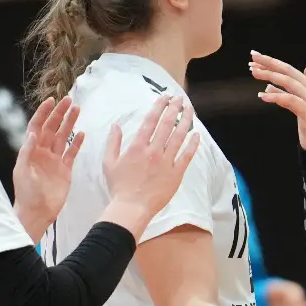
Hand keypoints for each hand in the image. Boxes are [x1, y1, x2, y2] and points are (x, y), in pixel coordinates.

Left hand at [12, 96, 83, 233]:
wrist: (37, 213)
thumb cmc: (26, 194)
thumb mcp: (23, 172)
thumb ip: (27, 152)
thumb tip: (33, 134)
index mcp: (31, 151)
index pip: (37, 126)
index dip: (43, 113)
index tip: (52, 101)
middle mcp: (43, 152)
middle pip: (52, 128)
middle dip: (59, 114)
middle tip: (69, 101)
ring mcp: (55, 161)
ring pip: (63, 137)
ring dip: (69, 124)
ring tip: (77, 110)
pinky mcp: (65, 170)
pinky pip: (72, 153)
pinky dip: (77, 143)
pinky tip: (82, 133)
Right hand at [101, 95, 200, 231]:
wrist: (131, 208)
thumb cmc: (119, 187)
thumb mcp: (109, 162)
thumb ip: (113, 142)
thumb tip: (116, 125)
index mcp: (138, 146)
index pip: (151, 120)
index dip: (159, 106)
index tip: (165, 97)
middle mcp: (154, 150)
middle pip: (167, 124)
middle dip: (175, 108)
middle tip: (180, 98)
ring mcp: (167, 162)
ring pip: (179, 137)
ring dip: (186, 121)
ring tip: (190, 110)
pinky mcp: (176, 174)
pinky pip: (187, 156)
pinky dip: (193, 144)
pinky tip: (196, 134)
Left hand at [250, 53, 305, 149]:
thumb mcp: (296, 106)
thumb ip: (285, 94)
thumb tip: (267, 88)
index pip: (286, 69)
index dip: (270, 62)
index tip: (254, 57)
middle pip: (287, 70)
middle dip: (269, 62)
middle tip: (252, 56)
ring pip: (289, 81)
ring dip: (270, 75)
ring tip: (254, 72)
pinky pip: (290, 100)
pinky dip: (276, 96)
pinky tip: (263, 96)